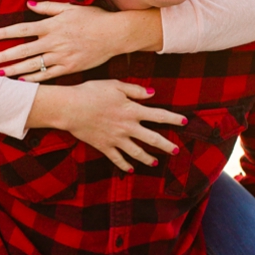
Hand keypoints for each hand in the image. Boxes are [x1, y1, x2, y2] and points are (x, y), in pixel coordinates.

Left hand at [0, 2, 160, 81]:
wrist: (115, 34)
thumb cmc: (94, 18)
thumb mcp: (70, 8)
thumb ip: (48, 8)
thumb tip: (30, 5)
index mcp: (52, 26)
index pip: (23, 29)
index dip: (5, 33)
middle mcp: (54, 42)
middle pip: (23, 50)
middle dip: (4, 56)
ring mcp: (61, 56)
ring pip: (33, 65)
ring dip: (15, 69)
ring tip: (1, 74)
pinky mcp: (70, 67)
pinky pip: (48, 75)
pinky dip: (35, 79)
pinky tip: (23, 81)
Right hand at [31, 80, 187, 172]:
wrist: (69, 108)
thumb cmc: (91, 92)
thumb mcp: (115, 85)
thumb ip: (135, 90)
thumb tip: (153, 93)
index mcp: (132, 110)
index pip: (158, 115)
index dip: (173, 119)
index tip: (185, 122)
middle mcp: (127, 127)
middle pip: (152, 139)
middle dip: (166, 145)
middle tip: (176, 150)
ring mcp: (116, 139)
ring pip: (137, 152)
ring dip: (148, 159)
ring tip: (156, 162)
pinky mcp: (104, 146)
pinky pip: (117, 159)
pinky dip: (125, 165)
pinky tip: (131, 169)